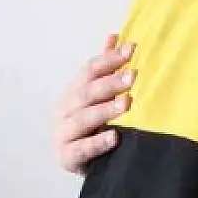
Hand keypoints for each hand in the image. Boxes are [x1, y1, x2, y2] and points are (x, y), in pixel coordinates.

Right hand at [55, 34, 135, 173]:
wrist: (83, 161)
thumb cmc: (94, 124)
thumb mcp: (100, 95)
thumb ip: (106, 68)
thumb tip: (116, 36)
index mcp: (74, 91)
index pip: (90, 70)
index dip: (109, 59)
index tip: (132, 49)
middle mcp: (65, 109)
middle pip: (87, 93)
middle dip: (110, 83)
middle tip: (133, 76)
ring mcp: (63, 133)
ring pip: (83, 119)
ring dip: (105, 110)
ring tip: (126, 103)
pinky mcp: (67, 157)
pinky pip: (81, 149)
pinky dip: (97, 143)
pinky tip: (114, 137)